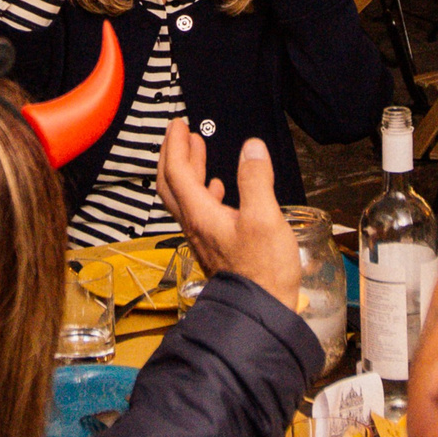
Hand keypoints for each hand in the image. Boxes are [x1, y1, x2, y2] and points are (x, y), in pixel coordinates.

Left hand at [156, 121, 301, 311]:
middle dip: (174, 154)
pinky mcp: (215, 247)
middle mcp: (195, 225)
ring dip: (189, 170)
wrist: (259, 311)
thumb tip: (252, 148)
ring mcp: (203, 237)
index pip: (177, 172)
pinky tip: (219, 188)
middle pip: (172, 184)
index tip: (178, 124)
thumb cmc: (262, 271)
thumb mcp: (264, 218)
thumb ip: (256, 180)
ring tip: (198, 151)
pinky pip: (200, 211)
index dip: (175, 145)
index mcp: (201, 214)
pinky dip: (204, 191)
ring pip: (185, 197)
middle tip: (181, 133)